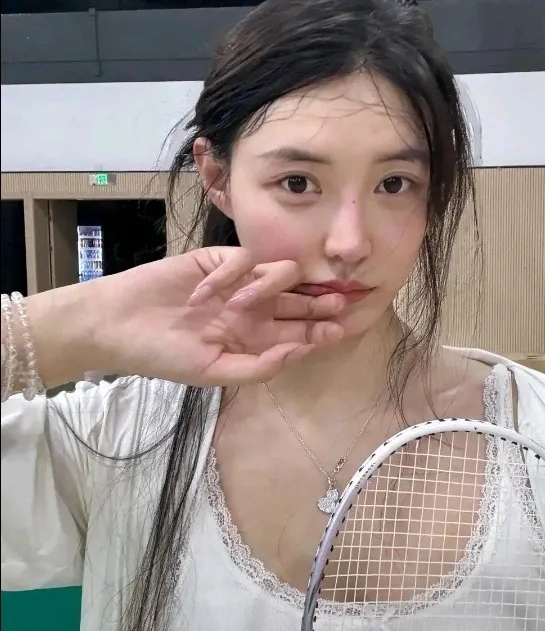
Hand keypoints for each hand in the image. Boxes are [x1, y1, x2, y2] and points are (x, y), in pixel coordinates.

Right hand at [93, 247, 345, 385]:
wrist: (119, 326)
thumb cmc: (164, 355)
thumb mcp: (213, 371)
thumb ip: (259, 367)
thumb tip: (300, 353)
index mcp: (253, 337)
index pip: (298, 331)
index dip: (320, 330)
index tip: (339, 330)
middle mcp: (251, 308)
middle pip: (298, 300)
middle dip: (319, 302)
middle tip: (337, 303)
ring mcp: (236, 282)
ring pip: (278, 273)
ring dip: (268, 288)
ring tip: (239, 306)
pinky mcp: (216, 260)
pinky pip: (241, 258)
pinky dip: (228, 276)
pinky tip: (204, 293)